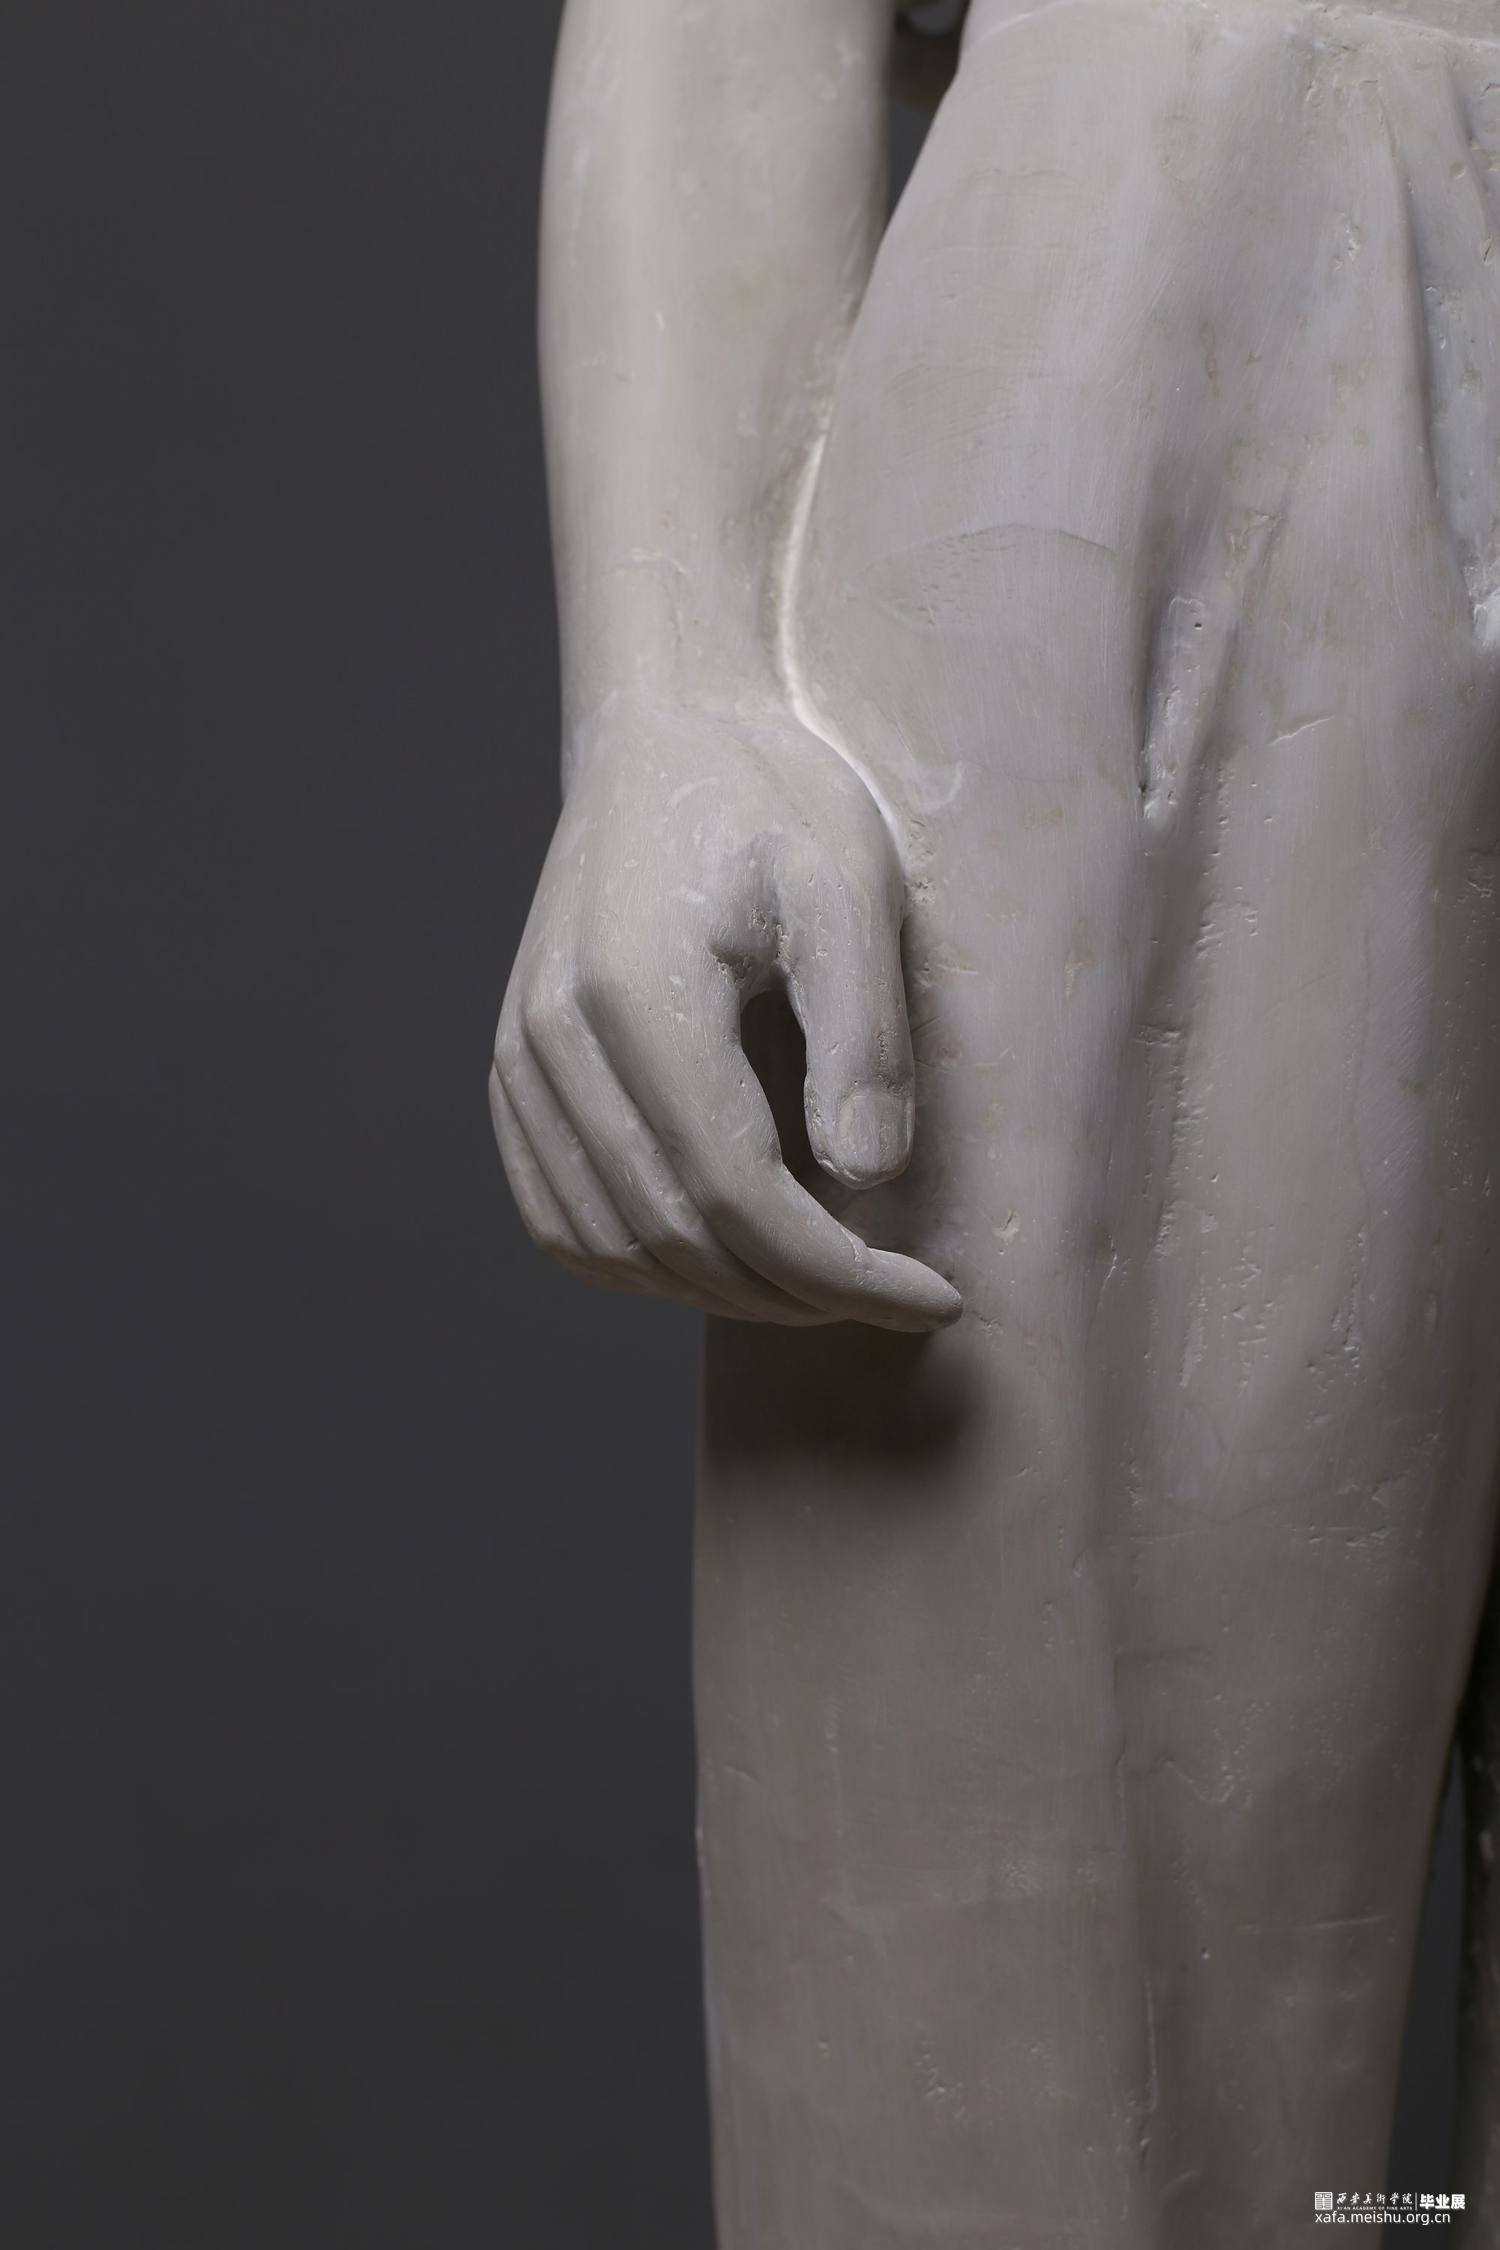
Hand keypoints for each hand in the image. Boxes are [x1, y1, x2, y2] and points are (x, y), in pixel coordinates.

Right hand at [490, 698, 961, 1330]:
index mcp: (636, 996)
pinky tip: (724, 1257)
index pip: (737, 1196)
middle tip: (894, 1296)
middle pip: (673, 1237)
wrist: (667, 735)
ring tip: (821, 1283)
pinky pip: (559, 1215)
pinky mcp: (513, 1073)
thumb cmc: (773, 802)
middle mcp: (554, 1042)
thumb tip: (864, 1184)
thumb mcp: (849, 894)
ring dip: (719, 1291)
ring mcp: (520, 1061)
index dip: (839, 1272)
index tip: (935, 1295)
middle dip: (794, 1294)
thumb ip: (861, 1037)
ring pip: (607, 1246)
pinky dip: (640, 1265)